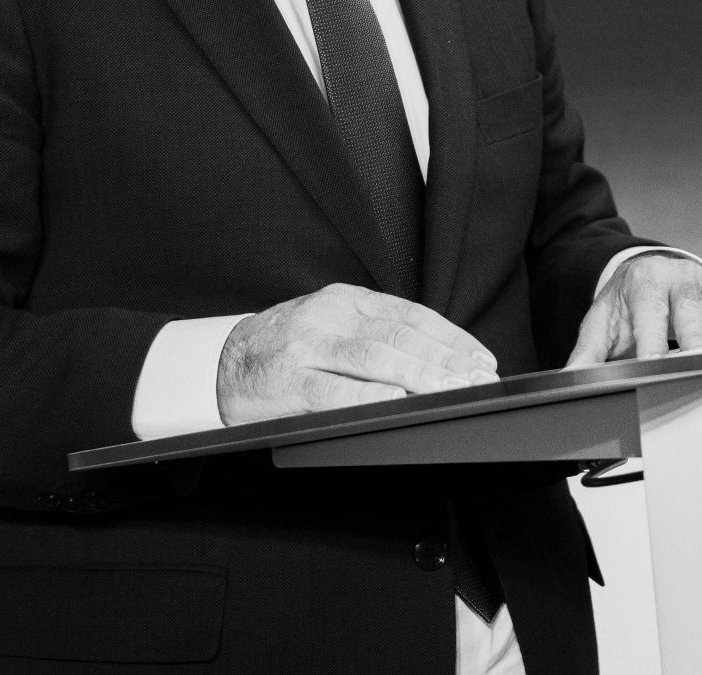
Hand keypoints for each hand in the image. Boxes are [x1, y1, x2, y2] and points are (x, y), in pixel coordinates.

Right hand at [218, 283, 497, 424]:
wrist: (221, 364)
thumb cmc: (287, 350)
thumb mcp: (332, 325)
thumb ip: (375, 333)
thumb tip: (437, 359)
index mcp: (346, 300)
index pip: (411, 316)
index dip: (451, 338)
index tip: (480, 359)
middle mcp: (330, 316)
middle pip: (400, 336)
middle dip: (445, 360)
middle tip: (477, 380)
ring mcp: (308, 347)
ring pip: (375, 358)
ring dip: (420, 376)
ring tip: (452, 389)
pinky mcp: (290, 381)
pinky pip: (336, 390)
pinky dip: (371, 395)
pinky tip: (399, 400)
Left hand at [564, 252, 701, 366]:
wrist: (648, 270)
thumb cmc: (625, 303)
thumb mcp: (601, 322)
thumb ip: (587, 353)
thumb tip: (569, 381)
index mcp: (646, 283)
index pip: (650, 313)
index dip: (654, 341)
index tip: (655, 366)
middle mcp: (682, 279)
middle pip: (694, 310)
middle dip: (699, 341)